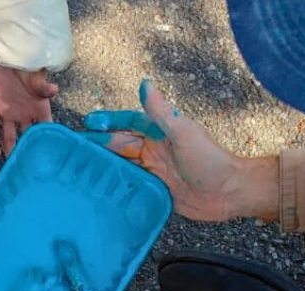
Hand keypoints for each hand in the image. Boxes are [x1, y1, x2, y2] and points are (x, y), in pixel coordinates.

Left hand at [0, 65, 58, 157]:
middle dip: (27, 149)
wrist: (8, 56)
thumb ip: (44, 87)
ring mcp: (8, 113)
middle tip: (28, 164)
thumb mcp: (37, 77)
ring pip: (9, 135)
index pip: (44, 128)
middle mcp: (24, 115)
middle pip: (26, 136)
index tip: (48, 155)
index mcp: (37, 109)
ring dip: (10, 148)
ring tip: (12, 162)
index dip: (46, 141)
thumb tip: (54, 90)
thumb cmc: (27, 68)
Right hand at [83, 79, 247, 221]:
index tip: (88, 122)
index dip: (109, 122)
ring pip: (125, 166)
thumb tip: (144, 83)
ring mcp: (156, 171)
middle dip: (100, 146)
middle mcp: (155, 150)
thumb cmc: (210, 160)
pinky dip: (119, 187)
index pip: (128, 123)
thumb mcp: (184, 133)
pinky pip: (133, 187)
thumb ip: (162, 112)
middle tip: (76, 150)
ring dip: (106, 167)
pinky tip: (103, 191)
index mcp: (160, 132)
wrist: (228, 193)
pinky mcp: (157, 192)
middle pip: (122, 145)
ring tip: (83, 171)